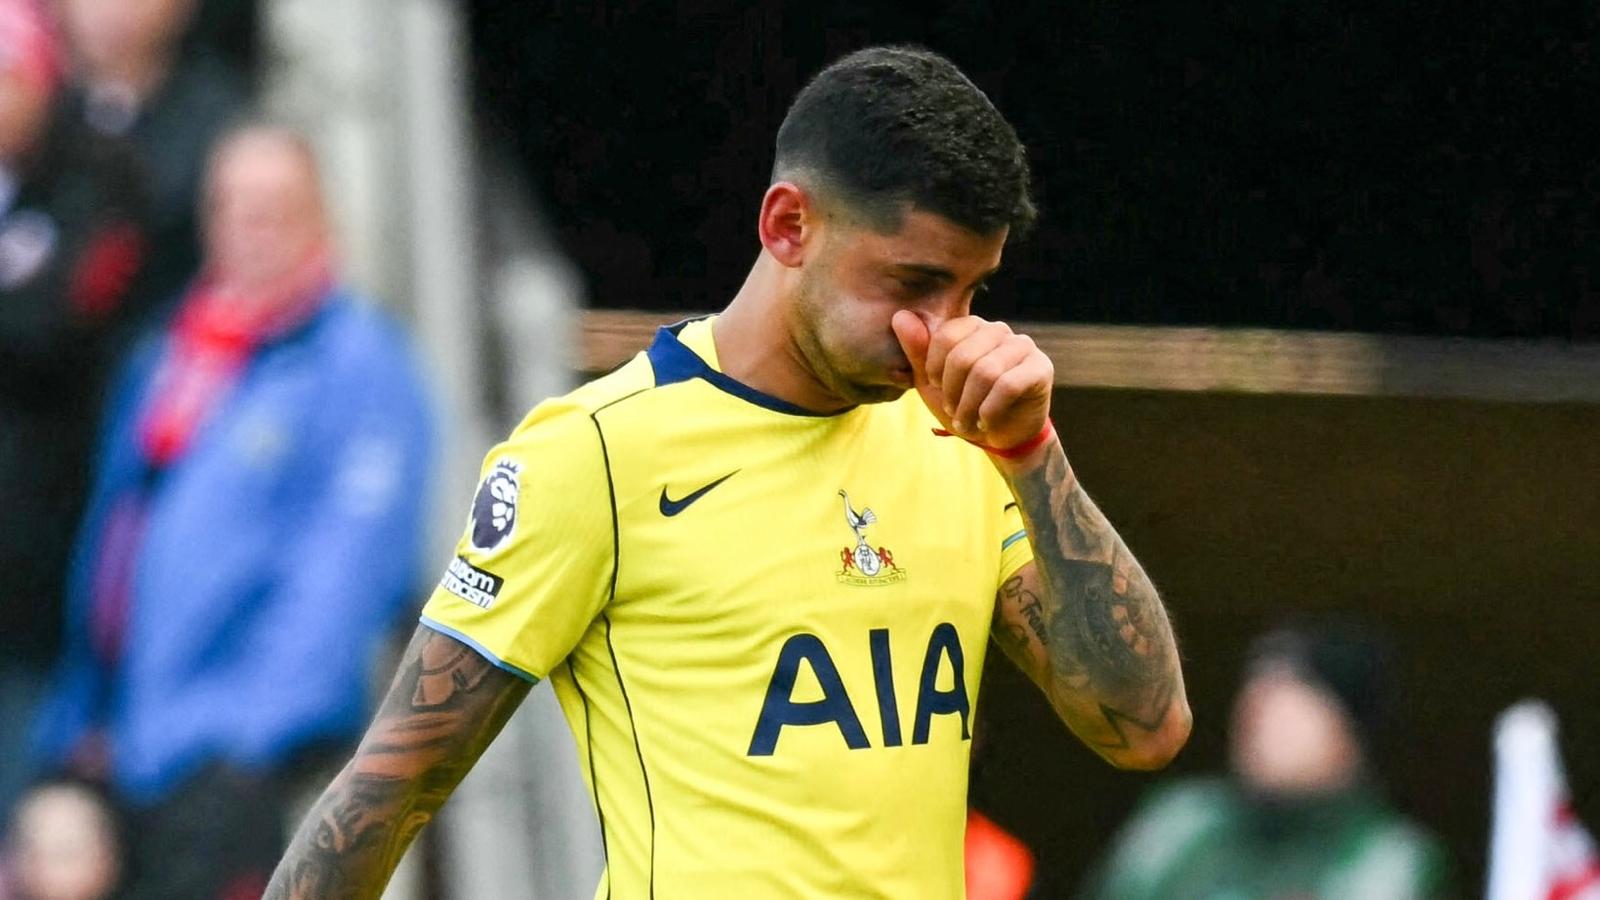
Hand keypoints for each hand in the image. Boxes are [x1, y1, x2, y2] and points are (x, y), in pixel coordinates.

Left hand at [891, 310, 1053, 457]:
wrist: (1001, 436)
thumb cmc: (964, 404)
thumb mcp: (932, 383)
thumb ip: (917, 351)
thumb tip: (900, 315)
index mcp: (972, 327)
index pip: (946, 336)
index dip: (935, 368)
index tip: (937, 388)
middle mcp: (999, 330)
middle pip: (964, 355)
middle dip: (952, 392)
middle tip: (953, 412)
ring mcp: (1023, 346)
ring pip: (986, 372)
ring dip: (970, 406)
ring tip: (967, 422)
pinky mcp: (1041, 367)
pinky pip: (1008, 386)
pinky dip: (990, 410)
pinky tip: (986, 421)